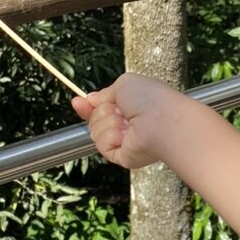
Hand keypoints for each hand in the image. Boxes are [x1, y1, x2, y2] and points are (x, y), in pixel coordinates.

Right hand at [70, 72, 187, 170]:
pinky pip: (101, 144)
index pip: (101, 109)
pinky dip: (111, 136)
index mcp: (129, 107)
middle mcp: (127, 125)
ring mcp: (124, 141)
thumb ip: (105, 92)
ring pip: (95, 131)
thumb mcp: (124, 84)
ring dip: (108, 122)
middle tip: (120, 110)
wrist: (163, 121)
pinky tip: (126, 135)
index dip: (88, 107)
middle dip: (102, 112)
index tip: (77, 102)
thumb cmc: (150, 99)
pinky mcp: (121, 156)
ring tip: (127, 123)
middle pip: (94, 119)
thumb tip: (91, 98)